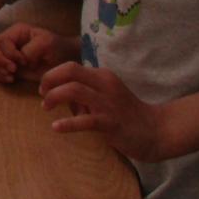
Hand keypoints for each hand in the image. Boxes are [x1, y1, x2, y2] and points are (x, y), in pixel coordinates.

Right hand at [0, 23, 77, 83]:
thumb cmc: (56, 48)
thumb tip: (20, 60)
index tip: (24, 62)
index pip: (1, 40)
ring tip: (11, 76)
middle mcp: (8, 40)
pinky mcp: (7, 65)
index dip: (9, 53)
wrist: (63, 60)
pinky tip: (10, 79)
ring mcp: (6, 53)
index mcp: (16, 31)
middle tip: (13, 70)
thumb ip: (32, 49)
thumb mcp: (47, 43)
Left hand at [39, 62, 166, 160]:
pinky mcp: (112, 123)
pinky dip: (68, 123)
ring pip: (74, 90)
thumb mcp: (104, 97)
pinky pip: (86, 120)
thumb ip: (83, 94)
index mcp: (102, 76)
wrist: (156, 131)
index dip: (52, 75)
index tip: (44, 88)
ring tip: (46, 108)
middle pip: (70, 70)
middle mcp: (105, 85)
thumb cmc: (126, 114)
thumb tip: (58, 96)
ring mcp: (109, 103)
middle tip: (42, 95)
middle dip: (49, 80)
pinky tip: (56, 127)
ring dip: (54, 97)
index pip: (70, 67)